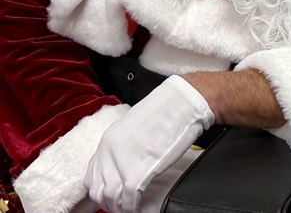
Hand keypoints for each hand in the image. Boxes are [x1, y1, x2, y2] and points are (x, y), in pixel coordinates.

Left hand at [85, 75, 214, 212]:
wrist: (184, 104)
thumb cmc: (167, 112)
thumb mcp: (136, 128)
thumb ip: (124, 146)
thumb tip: (125, 163)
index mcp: (108, 141)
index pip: (91, 177)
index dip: (101, 190)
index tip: (112, 195)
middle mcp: (109, 152)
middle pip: (98, 191)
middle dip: (109, 202)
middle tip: (122, 204)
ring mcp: (121, 164)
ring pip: (110, 198)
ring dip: (121, 206)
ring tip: (132, 205)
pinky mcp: (136, 174)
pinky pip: (128, 201)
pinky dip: (132, 207)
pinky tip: (139, 205)